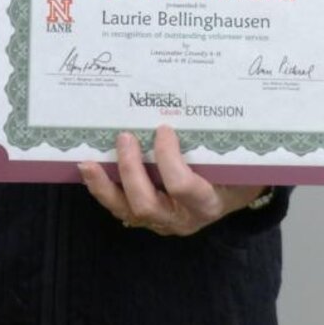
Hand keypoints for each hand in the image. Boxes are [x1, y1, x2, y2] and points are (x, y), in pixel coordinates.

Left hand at [78, 125, 269, 236]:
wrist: (234, 195)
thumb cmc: (236, 171)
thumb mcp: (235, 160)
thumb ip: (217, 143)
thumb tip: (199, 104)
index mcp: (207, 203)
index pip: (183, 186)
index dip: (168, 158)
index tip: (164, 129)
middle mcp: (182, 218)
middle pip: (147, 203)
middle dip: (130, 170)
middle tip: (125, 136)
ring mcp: (162, 221)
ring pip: (127, 210)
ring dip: (105, 186)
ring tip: (87, 163)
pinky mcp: (147, 218)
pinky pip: (121, 208)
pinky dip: (103, 189)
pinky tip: (89, 171)